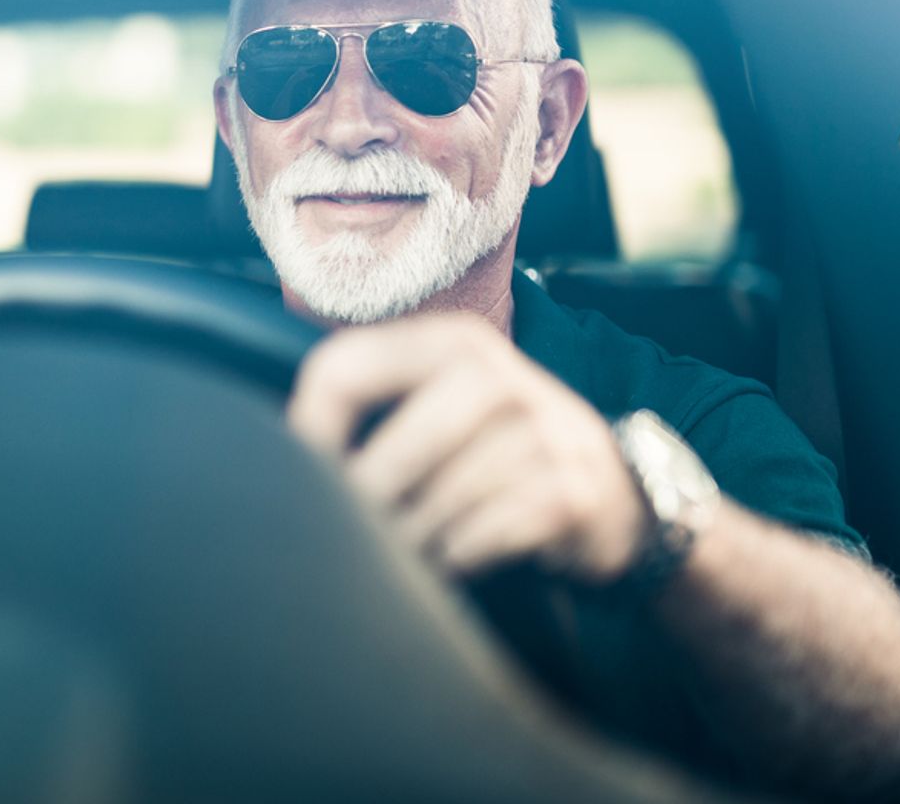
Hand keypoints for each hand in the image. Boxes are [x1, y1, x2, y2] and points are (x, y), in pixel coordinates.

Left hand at [287, 314, 645, 582]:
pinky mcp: (571, 490)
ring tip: (404, 549)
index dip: (307, 429)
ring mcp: (544, 431)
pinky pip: (484, 536)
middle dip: (367, 499)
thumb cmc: (500, 452)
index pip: (346, 368)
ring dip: (412, 538)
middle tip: (347, 531)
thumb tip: (280, 444)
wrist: (618, 497)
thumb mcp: (446, 401)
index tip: (296, 477)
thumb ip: (375, 400)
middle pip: (398, 447)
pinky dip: (458, 556)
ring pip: (440, 500)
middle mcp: (499, 374)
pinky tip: (454, 558)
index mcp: (452, 341)